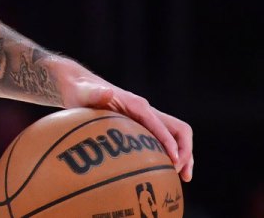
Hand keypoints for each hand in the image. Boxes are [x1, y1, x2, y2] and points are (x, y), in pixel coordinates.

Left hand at [67, 77, 194, 181]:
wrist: (78, 86)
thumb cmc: (81, 91)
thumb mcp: (86, 92)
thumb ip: (97, 93)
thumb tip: (107, 92)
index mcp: (138, 105)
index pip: (163, 126)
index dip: (171, 144)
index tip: (175, 163)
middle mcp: (146, 112)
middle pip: (179, 131)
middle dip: (186, 152)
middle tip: (183, 174)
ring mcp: (145, 119)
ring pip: (175, 137)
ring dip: (184, 156)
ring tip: (184, 177)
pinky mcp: (140, 126)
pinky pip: (162, 142)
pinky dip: (169, 155)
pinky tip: (165, 172)